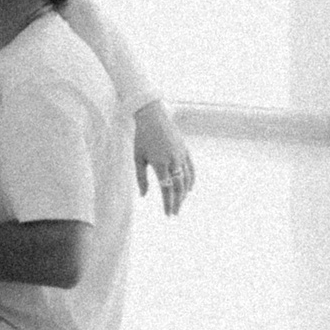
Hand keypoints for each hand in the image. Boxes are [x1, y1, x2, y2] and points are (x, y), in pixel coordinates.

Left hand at [133, 98, 193, 214]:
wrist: (152, 116)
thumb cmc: (142, 137)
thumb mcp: (138, 157)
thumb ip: (141, 178)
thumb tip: (143, 195)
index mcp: (160, 163)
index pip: (166, 189)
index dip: (168, 203)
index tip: (168, 214)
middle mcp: (173, 160)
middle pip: (178, 187)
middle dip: (177, 202)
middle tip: (174, 213)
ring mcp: (181, 154)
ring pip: (186, 179)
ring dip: (184, 193)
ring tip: (180, 203)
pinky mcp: (185, 149)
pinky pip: (191, 168)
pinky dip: (191, 180)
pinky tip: (189, 189)